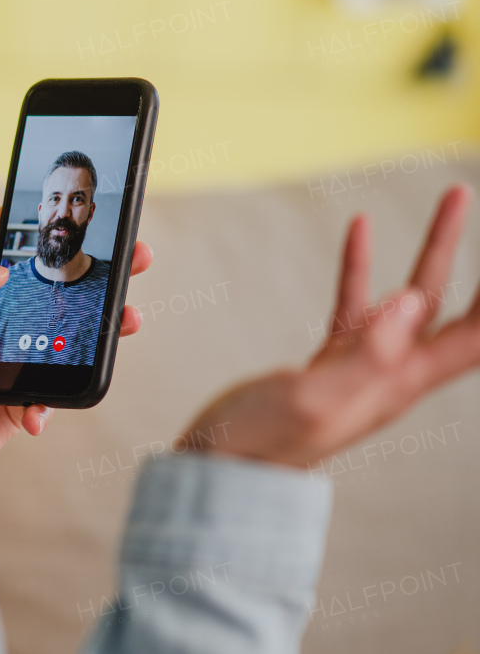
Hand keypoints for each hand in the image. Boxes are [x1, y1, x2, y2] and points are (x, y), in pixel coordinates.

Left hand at [0, 208, 153, 477]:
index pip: (9, 242)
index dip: (41, 219)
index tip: (78, 204)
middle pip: (56, 284)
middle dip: (99, 267)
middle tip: (135, 254)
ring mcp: (13, 359)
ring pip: (72, 335)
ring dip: (105, 328)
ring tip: (129, 319)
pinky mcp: (18, 401)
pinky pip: (52, 397)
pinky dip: (53, 404)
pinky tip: (37, 413)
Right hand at [183, 184, 477, 468]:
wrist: (216, 468)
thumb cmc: (259, 444)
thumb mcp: (315, 398)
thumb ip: (368, 354)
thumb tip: (413, 300)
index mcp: (398, 385)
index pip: (475, 340)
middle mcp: (392, 374)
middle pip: (455, 311)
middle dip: (479, 265)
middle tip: (474, 209)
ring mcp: (361, 365)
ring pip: (412, 297)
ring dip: (435, 249)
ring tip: (452, 201)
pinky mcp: (329, 360)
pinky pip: (356, 301)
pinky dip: (361, 263)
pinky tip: (358, 228)